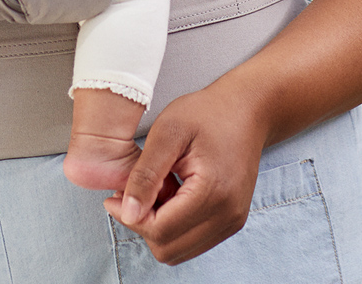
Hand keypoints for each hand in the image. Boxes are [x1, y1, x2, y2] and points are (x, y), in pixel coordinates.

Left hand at [103, 82, 265, 264]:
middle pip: (168, 248)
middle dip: (143, 225)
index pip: (160, 231)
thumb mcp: (168, 132)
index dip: (131, 218)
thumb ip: (146, 173)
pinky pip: (193, 241)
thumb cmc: (207, 113)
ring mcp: (232, 222)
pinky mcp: (231, 221)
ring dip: (158, 228)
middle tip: (132, 193)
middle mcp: (228, 216)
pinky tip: (169, 197)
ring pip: (179, 251)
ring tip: (153, 191)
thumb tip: (128, 212)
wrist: (246, 110)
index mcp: (213, 193)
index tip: (115, 196)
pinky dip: (174, 227)